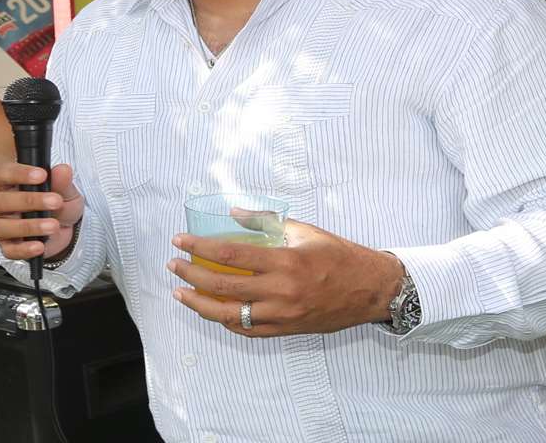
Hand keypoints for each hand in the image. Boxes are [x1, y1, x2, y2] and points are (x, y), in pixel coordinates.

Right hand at [0, 162, 83, 261]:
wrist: (62, 229)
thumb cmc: (55, 204)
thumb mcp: (64, 190)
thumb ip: (62, 181)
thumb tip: (63, 170)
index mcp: (5, 182)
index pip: (2, 173)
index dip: (20, 173)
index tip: (42, 175)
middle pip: (0, 201)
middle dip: (29, 201)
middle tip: (55, 201)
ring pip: (0, 227)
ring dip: (27, 226)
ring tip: (52, 225)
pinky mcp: (6, 246)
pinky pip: (9, 250)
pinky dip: (24, 249)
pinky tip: (39, 246)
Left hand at [169, 221, 404, 337]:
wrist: (372, 290)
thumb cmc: (340, 255)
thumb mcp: (305, 231)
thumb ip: (266, 223)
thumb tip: (233, 214)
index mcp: (286, 261)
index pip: (231, 255)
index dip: (200, 247)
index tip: (180, 240)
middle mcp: (282, 292)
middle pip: (223, 287)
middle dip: (191, 276)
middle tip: (173, 266)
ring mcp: (283, 315)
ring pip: (229, 315)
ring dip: (200, 304)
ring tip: (181, 293)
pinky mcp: (287, 330)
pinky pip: (248, 330)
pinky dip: (226, 320)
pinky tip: (212, 309)